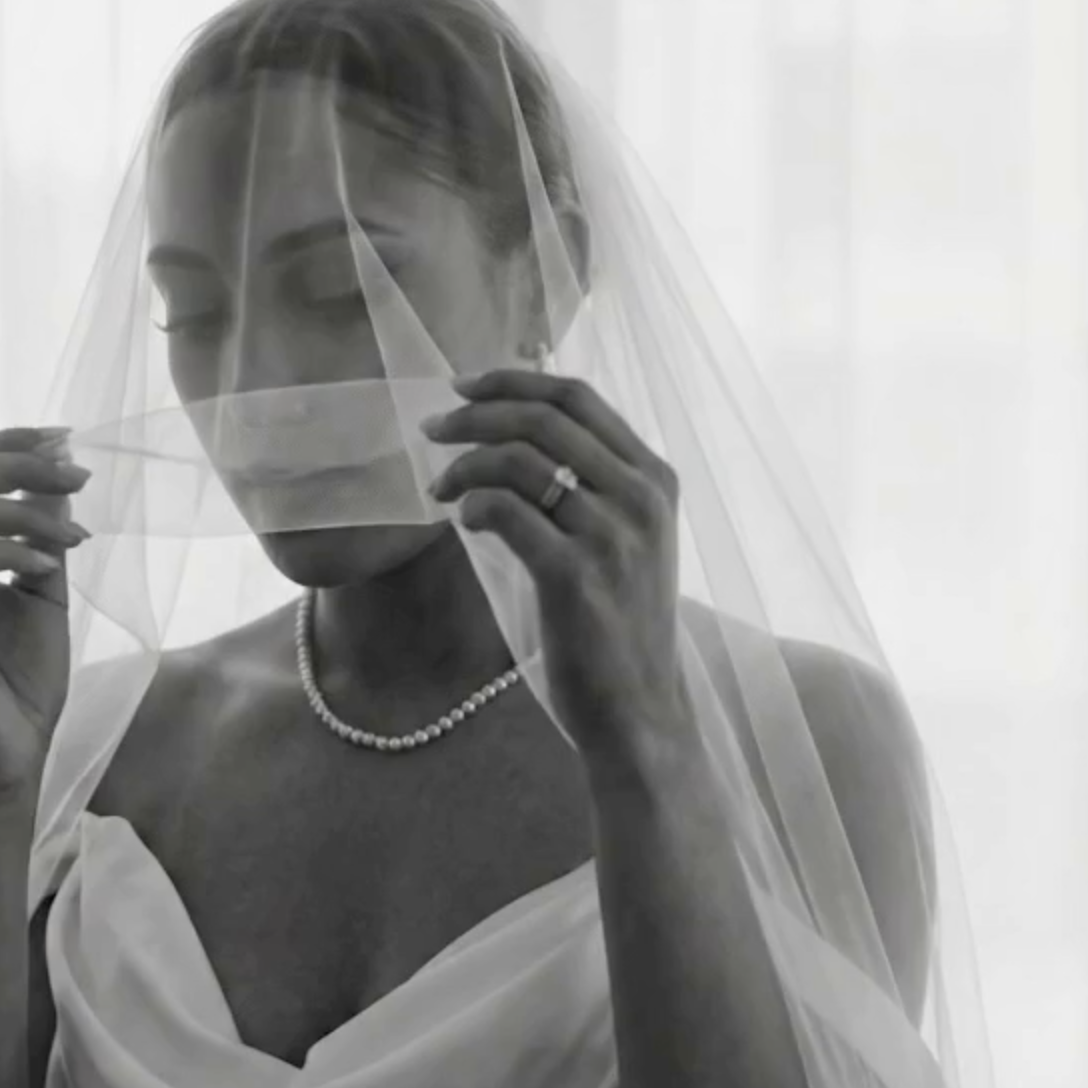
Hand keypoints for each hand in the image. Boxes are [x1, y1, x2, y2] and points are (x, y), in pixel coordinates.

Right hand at [0, 425, 92, 800]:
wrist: (7, 762)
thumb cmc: (21, 684)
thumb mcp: (42, 592)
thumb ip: (41, 533)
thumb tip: (58, 472)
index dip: (6, 442)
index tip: (67, 438)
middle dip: (19, 462)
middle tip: (81, 474)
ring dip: (26, 509)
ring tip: (78, 533)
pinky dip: (11, 548)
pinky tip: (53, 564)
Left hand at [422, 370, 689, 765]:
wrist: (640, 707)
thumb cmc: (619, 623)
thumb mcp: (626, 539)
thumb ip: (592, 485)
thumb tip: (513, 434)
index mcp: (655, 478)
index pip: (578, 397)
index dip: (513, 380)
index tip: (463, 387)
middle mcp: (640, 498)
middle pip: (542, 419)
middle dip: (474, 416)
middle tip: (432, 431)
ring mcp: (611, 536)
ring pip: (519, 461)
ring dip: (464, 466)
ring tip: (440, 489)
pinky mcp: (575, 576)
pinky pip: (505, 512)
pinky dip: (473, 506)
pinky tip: (464, 522)